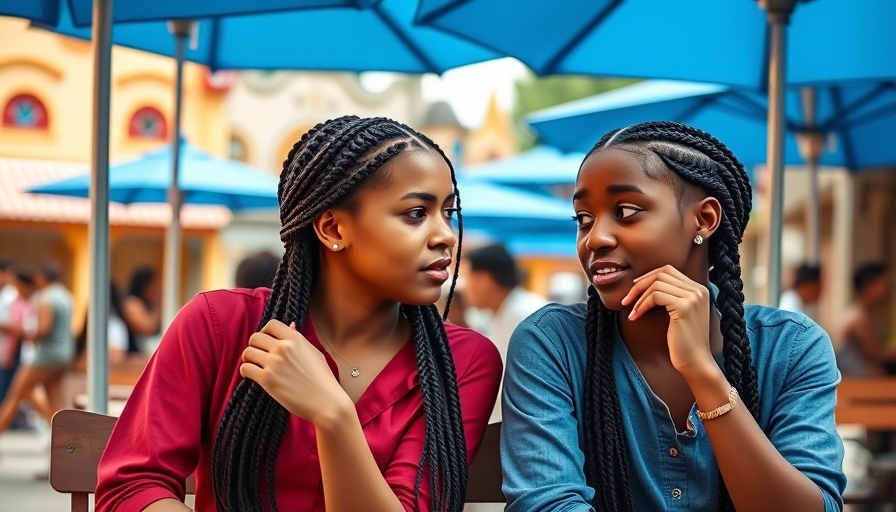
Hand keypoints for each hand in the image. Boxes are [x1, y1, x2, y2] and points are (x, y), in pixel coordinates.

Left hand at [240, 319, 349, 424]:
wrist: (326, 402)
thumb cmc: (323, 379)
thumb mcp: (314, 353)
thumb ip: (299, 339)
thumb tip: (290, 325)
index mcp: (296, 339)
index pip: (271, 324)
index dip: (265, 332)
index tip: (266, 342)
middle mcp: (283, 348)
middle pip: (255, 337)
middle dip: (254, 346)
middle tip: (258, 356)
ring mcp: (274, 363)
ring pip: (247, 352)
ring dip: (248, 359)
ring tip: (254, 366)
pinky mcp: (267, 379)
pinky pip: (245, 368)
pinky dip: (245, 372)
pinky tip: (251, 376)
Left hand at [621, 265, 718, 379]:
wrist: (695, 362)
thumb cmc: (683, 342)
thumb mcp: (678, 313)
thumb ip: (670, 296)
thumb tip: (643, 283)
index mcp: (698, 289)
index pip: (668, 270)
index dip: (648, 277)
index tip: (634, 290)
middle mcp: (698, 290)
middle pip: (662, 273)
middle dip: (640, 284)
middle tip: (627, 300)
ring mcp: (693, 297)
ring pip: (657, 284)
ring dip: (639, 297)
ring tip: (633, 312)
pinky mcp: (684, 307)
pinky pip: (656, 296)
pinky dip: (642, 305)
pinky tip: (637, 317)